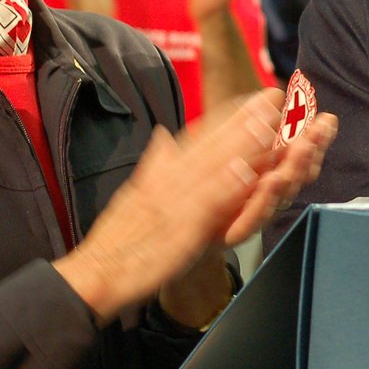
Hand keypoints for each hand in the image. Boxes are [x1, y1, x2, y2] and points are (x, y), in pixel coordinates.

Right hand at [54, 89, 335, 319]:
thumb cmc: (118, 238)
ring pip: (214, 168)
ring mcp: (174, 202)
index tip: (255, 97)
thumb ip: (155, 162)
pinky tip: (245, 173)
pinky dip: (225, 189)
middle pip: (213, 145)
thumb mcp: (136, 192)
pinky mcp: (179, 229)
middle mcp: (170, 180)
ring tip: (268, 124)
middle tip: (272, 98)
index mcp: (163, 172)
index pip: (201, 137)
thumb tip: (163, 134)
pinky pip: (205, 206)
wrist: (96, 271)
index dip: (230, 115)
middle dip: (245, 120)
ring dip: (242, 145)